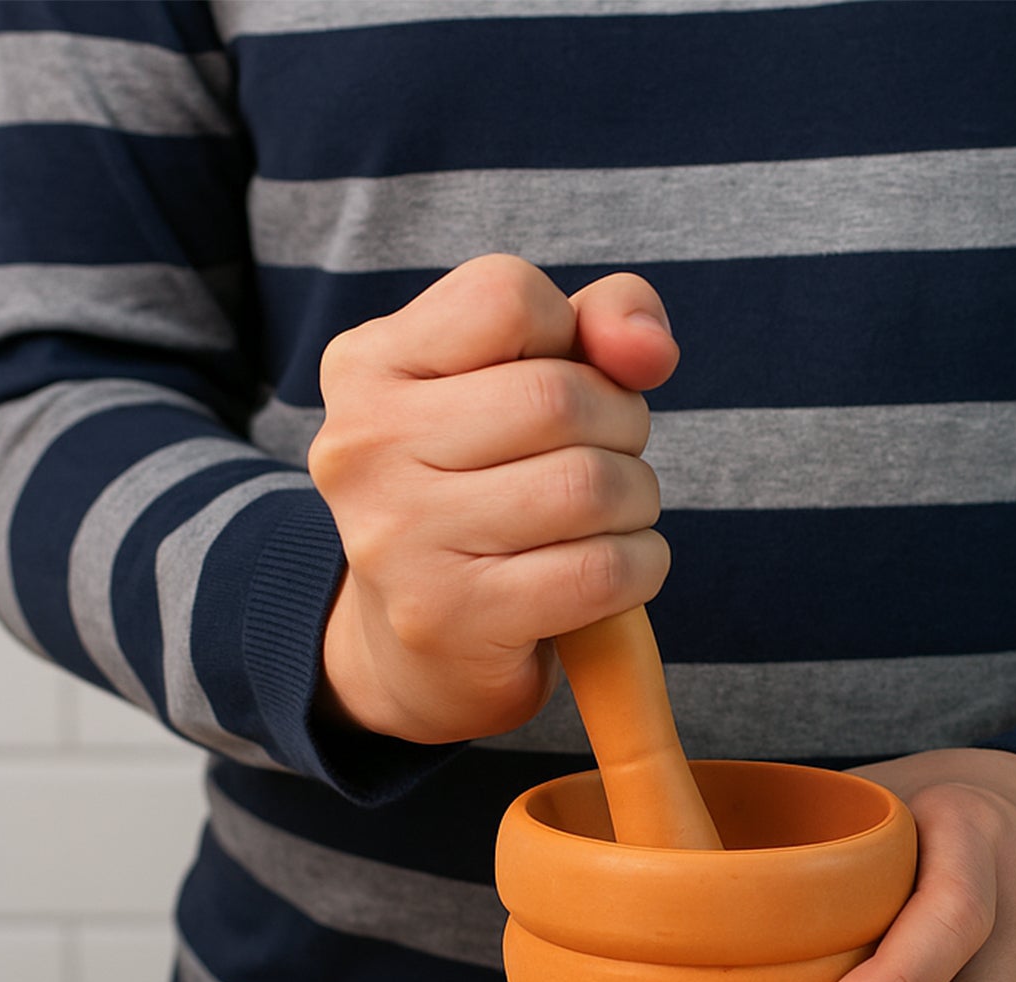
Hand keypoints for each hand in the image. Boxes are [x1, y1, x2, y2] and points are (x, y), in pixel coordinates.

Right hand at [307, 254, 678, 742]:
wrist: (419, 650)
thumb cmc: (486, 494)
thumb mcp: (524, 385)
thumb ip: (600, 328)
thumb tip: (650, 348)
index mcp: (368, 366)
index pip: (507, 297)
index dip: (570, 337)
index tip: (559, 386)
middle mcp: (365, 445)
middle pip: (559, 398)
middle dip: (622, 428)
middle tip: (602, 463)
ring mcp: (399, 537)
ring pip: (589, 485)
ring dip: (636, 503)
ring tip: (606, 521)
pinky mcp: (451, 617)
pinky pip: (601, 570)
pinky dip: (640, 567)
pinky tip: (613, 574)